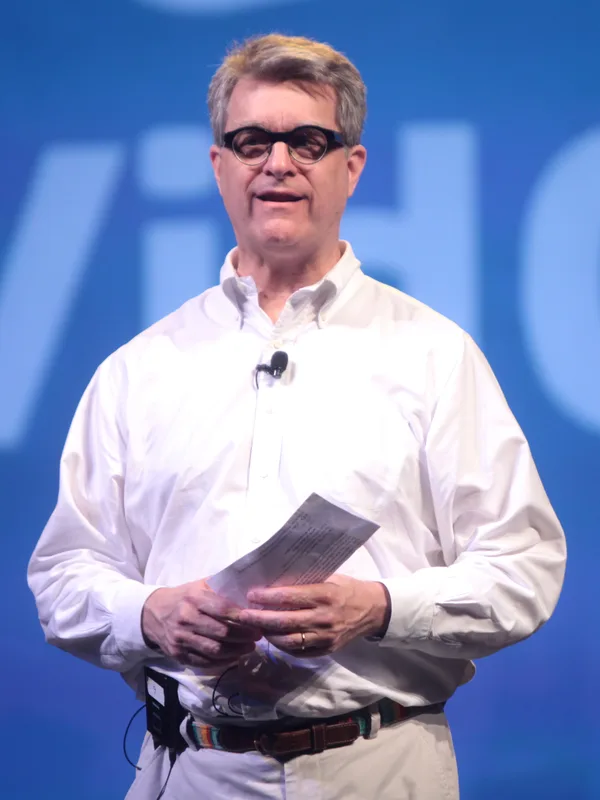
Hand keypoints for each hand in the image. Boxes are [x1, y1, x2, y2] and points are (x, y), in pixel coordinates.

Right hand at [141, 580, 260, 669]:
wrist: (152, 613)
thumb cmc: (183, 597)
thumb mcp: (198, 586)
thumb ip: (220, 588)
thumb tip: (247, 591)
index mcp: (194, 599)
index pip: (222, 610)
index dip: (242, 618)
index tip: (256, 621)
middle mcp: (186, 618)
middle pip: (221, 632)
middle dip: (243, 636)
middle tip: (257, 637)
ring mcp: (181, 638)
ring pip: (214, 650)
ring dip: (236, 651)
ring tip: (249, 648)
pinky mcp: (178, 654)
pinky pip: (203, 661)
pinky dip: (221, 662)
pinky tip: (233, 657)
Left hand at [238, 575, 389, 657]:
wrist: (373, 610)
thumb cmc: (346, 588)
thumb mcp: (328, 577)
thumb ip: (305, 581)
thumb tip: (273, 580)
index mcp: (324, 594)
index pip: (289, 597)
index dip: (267, 597)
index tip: (251, 594)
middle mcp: (324, 617)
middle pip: (284, 622)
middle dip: (259, 619)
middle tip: (242, 615)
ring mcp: (325, 637)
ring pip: (289, 641)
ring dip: (268, 635)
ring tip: (255, 628)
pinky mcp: (326, 650)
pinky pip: (298, 652)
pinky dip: (282, 646)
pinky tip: (272, 638)